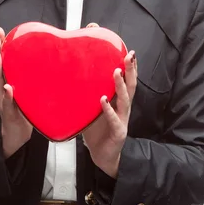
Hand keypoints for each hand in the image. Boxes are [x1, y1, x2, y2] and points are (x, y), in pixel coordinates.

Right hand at [0, 27, 32, 158]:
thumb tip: (44, 58)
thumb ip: (28, 76)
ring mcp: (4, 100)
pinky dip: (8, 95)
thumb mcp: (26, 89)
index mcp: (8, 81)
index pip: (3, 60)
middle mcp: (3, 88)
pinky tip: (8, 88)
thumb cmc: (23, 109)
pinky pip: (8, 103)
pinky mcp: (9, 112)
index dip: (0, 45)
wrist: (17, 134)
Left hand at [81, 23, 136, 177]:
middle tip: (128, 55)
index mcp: (119, 99)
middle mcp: (123, 107)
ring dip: (120, 85)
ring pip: (125, 100)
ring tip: (115, 72)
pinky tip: (102, 100)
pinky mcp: (118, 132)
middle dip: (131, 70)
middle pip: (131, 85)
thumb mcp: (92, 106)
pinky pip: (114, 120)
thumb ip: (88, 90)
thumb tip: (72, 71)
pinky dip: (108, 110)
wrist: (102, 155)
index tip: (127, 50)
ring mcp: (122, 119)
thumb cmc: (97, 128)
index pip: (127, 79)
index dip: (129, 65)